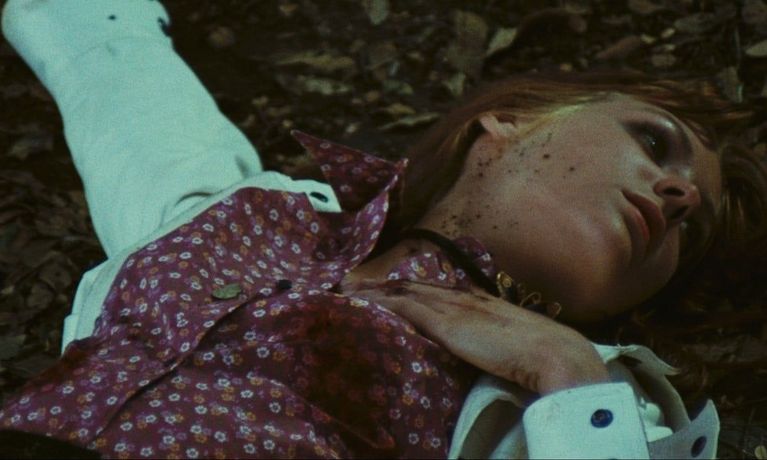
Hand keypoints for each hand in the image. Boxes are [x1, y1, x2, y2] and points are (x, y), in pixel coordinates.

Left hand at [346, 279, 609, 394]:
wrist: (557, 355)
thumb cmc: (543, 356)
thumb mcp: (514, 344)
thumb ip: (495, 345)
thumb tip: (487, 355)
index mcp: (479, 301)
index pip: (434, 290)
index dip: (407, 288)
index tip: (384, 289)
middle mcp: (462, 297)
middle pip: (412, 285)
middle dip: (381, 284)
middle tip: (351, 283)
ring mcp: (453, 307)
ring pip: (402, 290)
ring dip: (372, 290)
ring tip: (345, 289)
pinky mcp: (446, 321)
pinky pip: (402, 306)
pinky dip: (378, 302)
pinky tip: (357, 302)